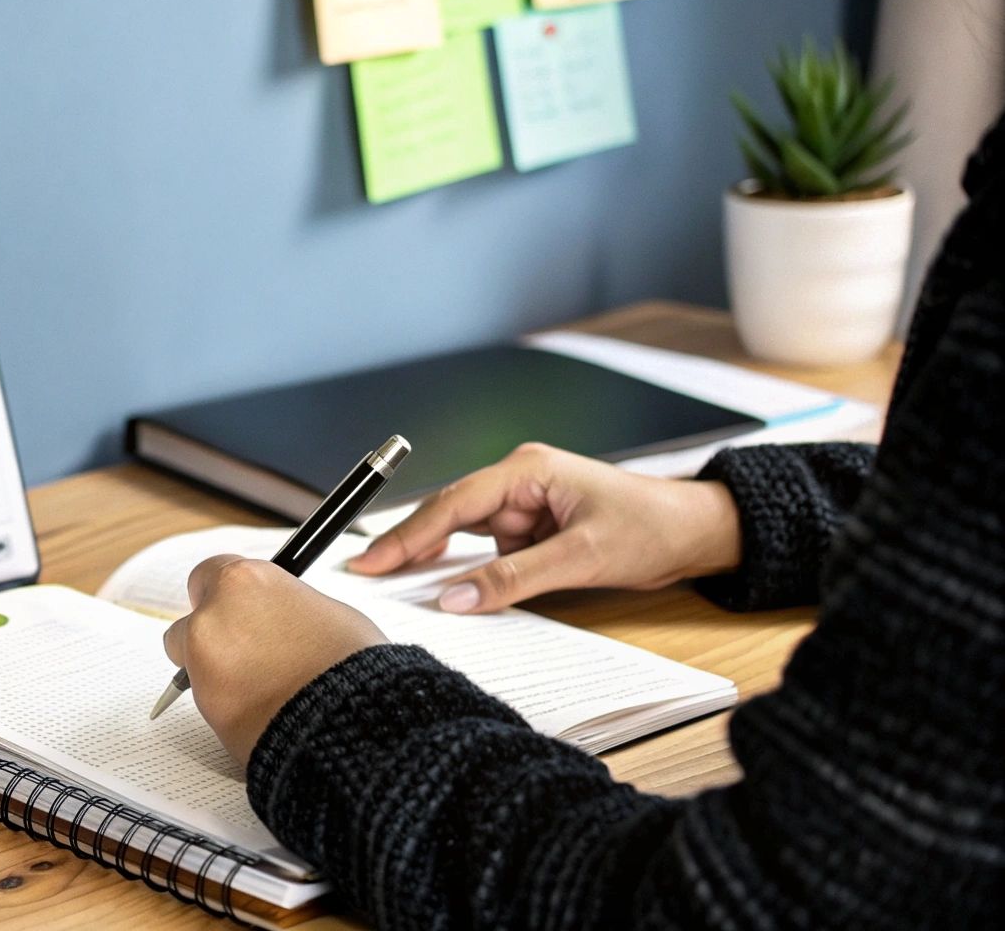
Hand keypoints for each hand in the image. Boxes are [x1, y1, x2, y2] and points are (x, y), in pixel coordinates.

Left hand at [163, 554, 386, 762]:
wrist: (352, 725)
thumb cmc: (351, 666)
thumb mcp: (327, 613)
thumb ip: (284, 606)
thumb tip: (277, 616)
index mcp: (243, 581)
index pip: (207, 574)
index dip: (223, 594)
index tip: (237, 607)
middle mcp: (212, 617)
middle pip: (190, 623)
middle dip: (214, 638)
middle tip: (251, 655)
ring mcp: (201, 665)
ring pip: (191, 667)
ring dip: (216, 674)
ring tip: (265, 689)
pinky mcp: (204, 711)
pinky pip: (208, 704)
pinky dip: (228, 707)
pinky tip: (265, 712)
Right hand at [347, 442, 741, 613]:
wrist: (699, 532)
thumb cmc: (653, 528)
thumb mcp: (581, 558)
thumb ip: (514, 578)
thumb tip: (456, 598)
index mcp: (527, 469)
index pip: (452, 503)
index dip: (407, 534)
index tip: (371, 560)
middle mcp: (520, 481)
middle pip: (450, 516)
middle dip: (412, 547)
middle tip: (369, 576)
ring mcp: (527, 505)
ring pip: (468, 536)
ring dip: (444, 563)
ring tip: (403, 589)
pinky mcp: (536, 528)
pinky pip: (492, 551)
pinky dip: (475, 572)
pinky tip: (456, 591)